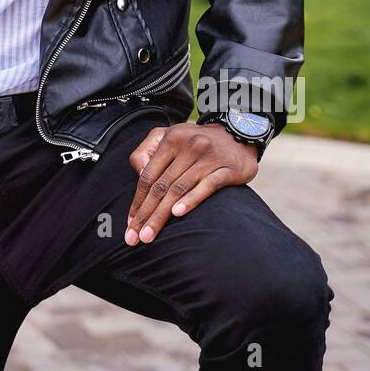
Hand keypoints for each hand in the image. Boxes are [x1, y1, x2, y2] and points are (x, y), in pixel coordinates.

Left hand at [124, 121, 258, 246]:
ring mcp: (208, 158)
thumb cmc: (197, 141)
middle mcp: (188, 147)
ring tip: (150, 234)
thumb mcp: (170, 135)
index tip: (130, 224)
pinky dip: (191, 199)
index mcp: (171, 139)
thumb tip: (139, 174)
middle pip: (161, 186)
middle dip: (146, 214)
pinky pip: (207, 186)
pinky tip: (177, 213)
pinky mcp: (227, 169)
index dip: (137, 201)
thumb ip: (148, 151)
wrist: (239, 133)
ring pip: (179, 188)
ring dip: (162, 214)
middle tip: (135, 237)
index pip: (148, 175)